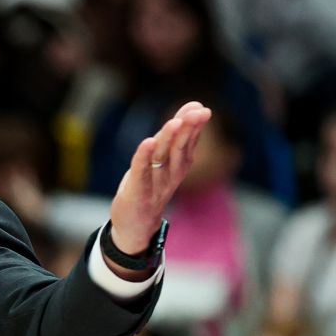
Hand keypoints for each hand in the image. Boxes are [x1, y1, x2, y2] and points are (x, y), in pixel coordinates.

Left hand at [108, 101, 210, 255]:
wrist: (135, 228)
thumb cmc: (148, 190)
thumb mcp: (162, 165)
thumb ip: (173, 142)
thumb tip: (186, 114)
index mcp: (177, 168)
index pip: (187, 143)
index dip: (193, 126)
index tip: (200, 107)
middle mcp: (169, 175)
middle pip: (179, 148)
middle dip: (188, 128)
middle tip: (198, 111)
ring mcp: (155, 186)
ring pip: (163, 158)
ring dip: (169, 138)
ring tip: (175, 122)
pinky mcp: (138, 194)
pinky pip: (141, 172)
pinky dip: (144, 157)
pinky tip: (148, 142)